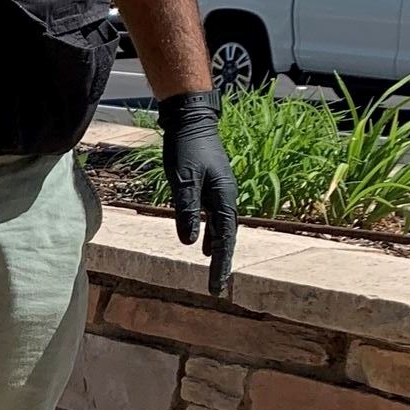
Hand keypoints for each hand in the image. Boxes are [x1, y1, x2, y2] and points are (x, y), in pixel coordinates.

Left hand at [159, 90, 238, 295]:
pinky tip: (202, 245)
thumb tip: (189, 242)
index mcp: (223, 198)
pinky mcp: (211, 187)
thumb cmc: (186, 148)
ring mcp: (220, 192)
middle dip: (222, 262)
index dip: (220, 264)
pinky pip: (214, 218)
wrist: (191, 120)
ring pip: (221, 228)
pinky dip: (210, 235)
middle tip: (216, 288)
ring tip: (214, 272)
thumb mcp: (182, 179)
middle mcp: (226, 197)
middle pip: (226, 237)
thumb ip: (186, 209)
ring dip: (217, 251)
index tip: (216, 286)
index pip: (224, 239)